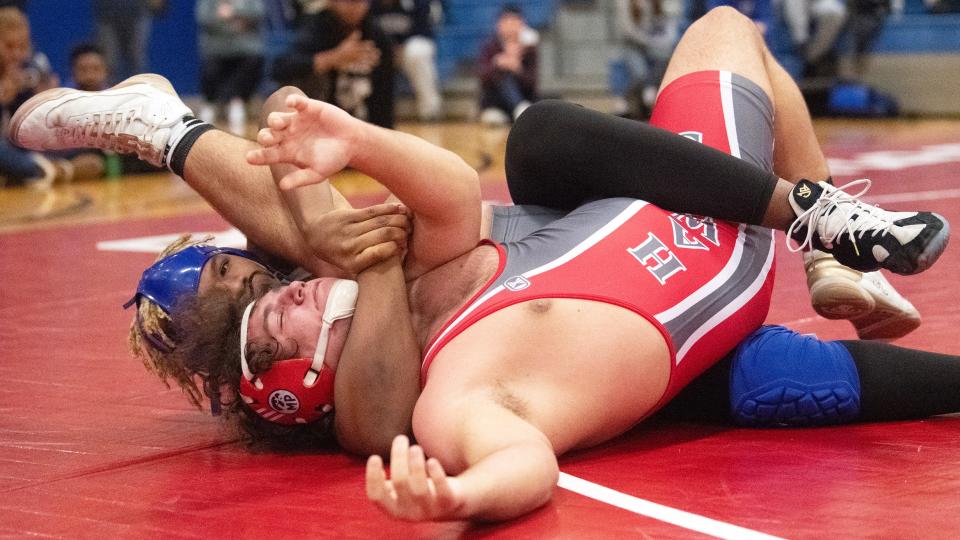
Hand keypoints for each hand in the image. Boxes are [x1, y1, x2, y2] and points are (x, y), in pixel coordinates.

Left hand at [246, 94, 363, 188]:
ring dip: (275, 120)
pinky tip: (291, 103)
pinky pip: (296, 102)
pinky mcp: (307, 108)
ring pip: (277, 118)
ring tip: (279, 123)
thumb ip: (300, 179)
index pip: (267, 155)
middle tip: (268, 139)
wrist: (352, 144)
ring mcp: (295, 121)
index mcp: (287, 152)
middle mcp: (287, 136)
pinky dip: (292, 101)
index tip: (249, 158)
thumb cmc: (334, 160)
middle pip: (268, 135)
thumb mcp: (317, 173)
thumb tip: (282, 187)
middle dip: (265, 136)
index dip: (258, 157)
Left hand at [302, 203, 411, 273]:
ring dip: (398, 218)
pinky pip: (373, 211)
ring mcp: (348, 230)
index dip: (396, 247)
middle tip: (409, 231)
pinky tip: (400, 208)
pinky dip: (389, 208)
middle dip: (401, 231)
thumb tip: (402, 253)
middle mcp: (349, 247)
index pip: (380, 253)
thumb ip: (373, 261)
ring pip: (380, 221)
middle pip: (384, 234)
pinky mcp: (347, 215)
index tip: (404, 245)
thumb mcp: (353, 265)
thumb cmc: (343, 254)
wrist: (317, 235)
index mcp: (352, 263)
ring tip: (407, 220)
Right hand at [335, 32, 380, 70]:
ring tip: (377, 60)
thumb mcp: (347, 42)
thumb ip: (353, 37)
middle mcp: (354, 52)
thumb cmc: (341, 50)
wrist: (335, 58)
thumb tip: (358, 31)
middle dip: (372, 52)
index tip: (373, 44)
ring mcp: (354, 58)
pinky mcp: (353, 64)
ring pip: (364, 59)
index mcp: (353, 47)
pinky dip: (366, 65)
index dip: (368, 45)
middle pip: (364, 52)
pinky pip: (361, 65)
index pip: (361, 45)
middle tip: (379, 52)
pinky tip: (371, 67)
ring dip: (371, 59)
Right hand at [366, 435, 465, 521]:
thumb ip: (388, 480)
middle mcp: (410, 513)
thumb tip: (375, 461)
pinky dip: (436, 475)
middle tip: (401, 438)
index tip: (375, 457)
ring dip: (415, 464)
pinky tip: (432, 461)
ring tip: (415, 447)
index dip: (373, 477)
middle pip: (400, 482)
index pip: (376, 496)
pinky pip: (442, 491)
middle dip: (398, 457)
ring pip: (419, 488)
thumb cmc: (420, 489)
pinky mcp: (449, 503)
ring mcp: (430, 510)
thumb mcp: (402, 489)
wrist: (454, 503)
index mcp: (394, 509)